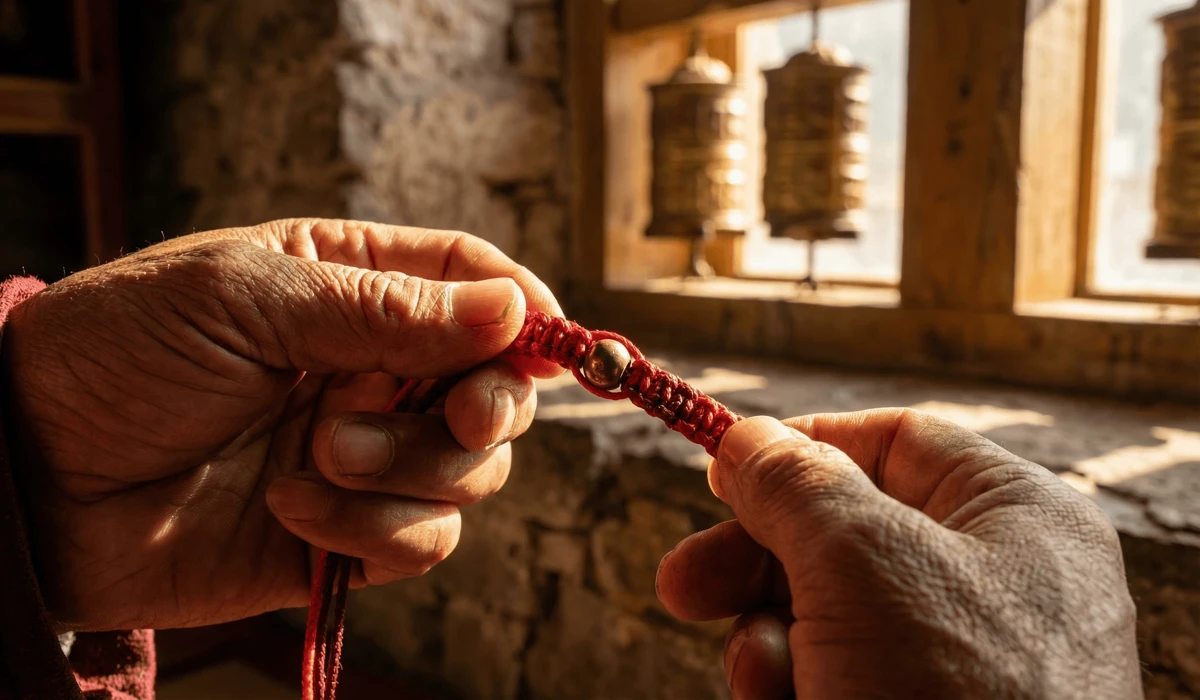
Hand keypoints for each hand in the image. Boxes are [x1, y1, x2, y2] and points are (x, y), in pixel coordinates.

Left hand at [2, 218, 562, 631]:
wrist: (29, 477)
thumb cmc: (121, 354)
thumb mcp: (247, 300)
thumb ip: (385, 308)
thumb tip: (514, 310)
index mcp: (352, 286)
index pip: (474, 282)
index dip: (524, 310)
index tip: (548, 343)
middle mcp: (373, 370)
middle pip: (495, 388)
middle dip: (487, 407)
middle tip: (456, 416)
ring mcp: (364, 455)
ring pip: (469, 473)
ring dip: (407, 468)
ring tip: (317, 455)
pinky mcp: (344, 538)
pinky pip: (420, 543)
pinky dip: (373, 532)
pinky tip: (293, 510)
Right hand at [656, 410, 1141, 698]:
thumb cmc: (952, 697)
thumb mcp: (860, 561)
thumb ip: (794, 484)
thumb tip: (747, 437)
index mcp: (1015, 516)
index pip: (898, 442)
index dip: (806, 446)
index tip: (727, 467)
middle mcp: (996, 585)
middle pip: (845, 534)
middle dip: (754, 562)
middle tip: (682, 584)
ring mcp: (963, 663)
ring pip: (828, 617)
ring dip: (768, 639)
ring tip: (760, 674)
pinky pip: (840, 678)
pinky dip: (794, 685)